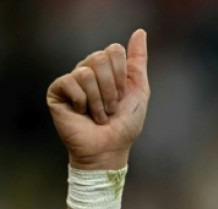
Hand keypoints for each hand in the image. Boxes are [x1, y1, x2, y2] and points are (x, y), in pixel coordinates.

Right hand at [47, 29, 149, 169]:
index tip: (123, 95)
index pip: (114, 50)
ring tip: (100, 115)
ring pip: (87, 72)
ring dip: (99, 100)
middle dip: (112, 88)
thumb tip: (140, 32)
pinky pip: (70, 81)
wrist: (109, 148)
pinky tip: (82, 113)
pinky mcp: (57, 90)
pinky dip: (83, 101)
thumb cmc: (125, 124)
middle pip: (101, 57)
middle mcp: (88, 70)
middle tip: (111, 107)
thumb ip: (139, 61)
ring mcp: (72, 80)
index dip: (122, 75)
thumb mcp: (139, 90)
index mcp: (108, 69)